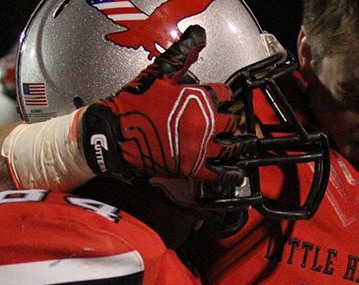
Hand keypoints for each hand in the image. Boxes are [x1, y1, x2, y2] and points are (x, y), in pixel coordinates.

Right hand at [80, 25, 248, 183]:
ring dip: (239, 146)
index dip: (224, 95)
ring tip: (245, 145)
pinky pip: (219, 173)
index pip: (224, 94)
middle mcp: (204, 123)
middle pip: (230, 122)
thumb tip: (198, 35)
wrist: (113, 133)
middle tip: (229, 122)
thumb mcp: (159, 74)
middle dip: (230, 121)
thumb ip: (182, 55)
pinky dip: (230, 174)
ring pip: (231, 148)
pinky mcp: (192, 168)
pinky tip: (237, 172)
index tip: (223, 98)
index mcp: (199, 99)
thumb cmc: (133, 103)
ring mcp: (200, 147)